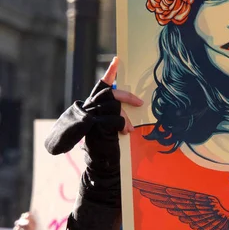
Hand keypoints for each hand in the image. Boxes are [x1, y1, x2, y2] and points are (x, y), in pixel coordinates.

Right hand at [45, 56, 142, 205]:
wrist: (100, 170)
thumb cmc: (108, 153)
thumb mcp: (112, 132)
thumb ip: (114, 118)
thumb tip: (127, 113)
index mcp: (93, 110)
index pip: (101, 86)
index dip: (109, 73)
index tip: (117, 60)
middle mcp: (88, 110)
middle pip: (108, 92)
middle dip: (125, 95)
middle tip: (140, 102)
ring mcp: (90, 118)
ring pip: (111, 104)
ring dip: (124, 115)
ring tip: (129, 128)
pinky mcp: (94, 127)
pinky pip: (113, 118)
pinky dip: (121, 123)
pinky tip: (124, 132)